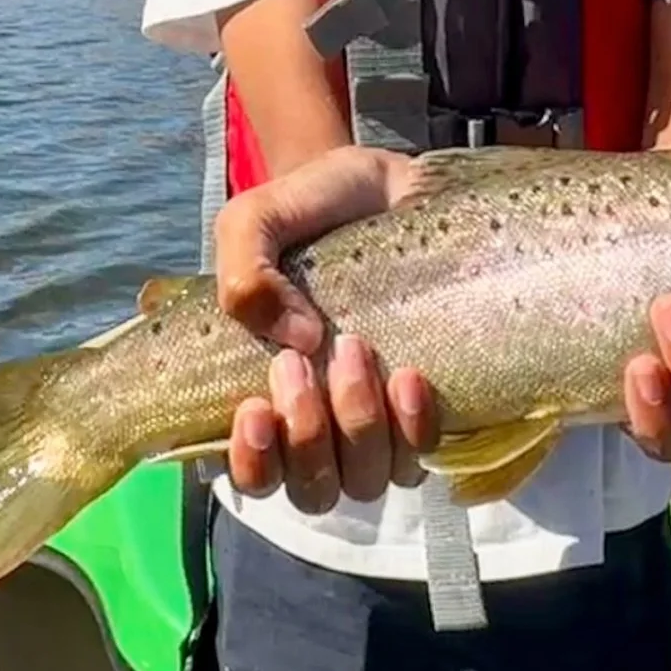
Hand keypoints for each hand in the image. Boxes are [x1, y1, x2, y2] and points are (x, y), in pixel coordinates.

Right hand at [213, 146, 438, 512]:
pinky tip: (408, 376)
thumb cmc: (309, 211)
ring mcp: (376, 422)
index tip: (255, 409)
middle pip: (313, 488)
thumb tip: (297, 342)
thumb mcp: (254, 223)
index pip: (251, 474)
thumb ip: (244, 277)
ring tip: (354, 349)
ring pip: (369, 479)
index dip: (252, 463)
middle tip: (300, 362)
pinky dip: (414, 423)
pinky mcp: (426, 407)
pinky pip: (424, 450)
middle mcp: (319, 425)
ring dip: (358, 426)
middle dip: (306, 435)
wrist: (384, 182)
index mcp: (262, 397)